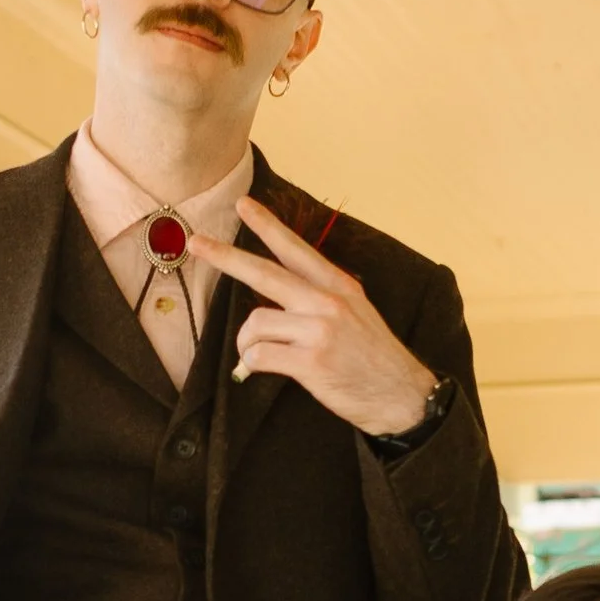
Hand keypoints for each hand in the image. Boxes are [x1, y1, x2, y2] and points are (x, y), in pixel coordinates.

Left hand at [184, 197, 438, 438]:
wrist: (402, 395)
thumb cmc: (374, 357)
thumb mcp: (357, 313)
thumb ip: (320, 299)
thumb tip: (279, 297)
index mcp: (338, 286)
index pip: (295, 249)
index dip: (267, 225)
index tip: (243, 205)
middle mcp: (327, 302)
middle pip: (264, 273)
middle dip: (226, 257)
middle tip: (197, 244)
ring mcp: (319, 331)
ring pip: (256, 322)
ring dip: (246, 341)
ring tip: (255, 353)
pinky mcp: (312, 362)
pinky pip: (260, 355)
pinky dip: (252, 363)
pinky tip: (259, 368)